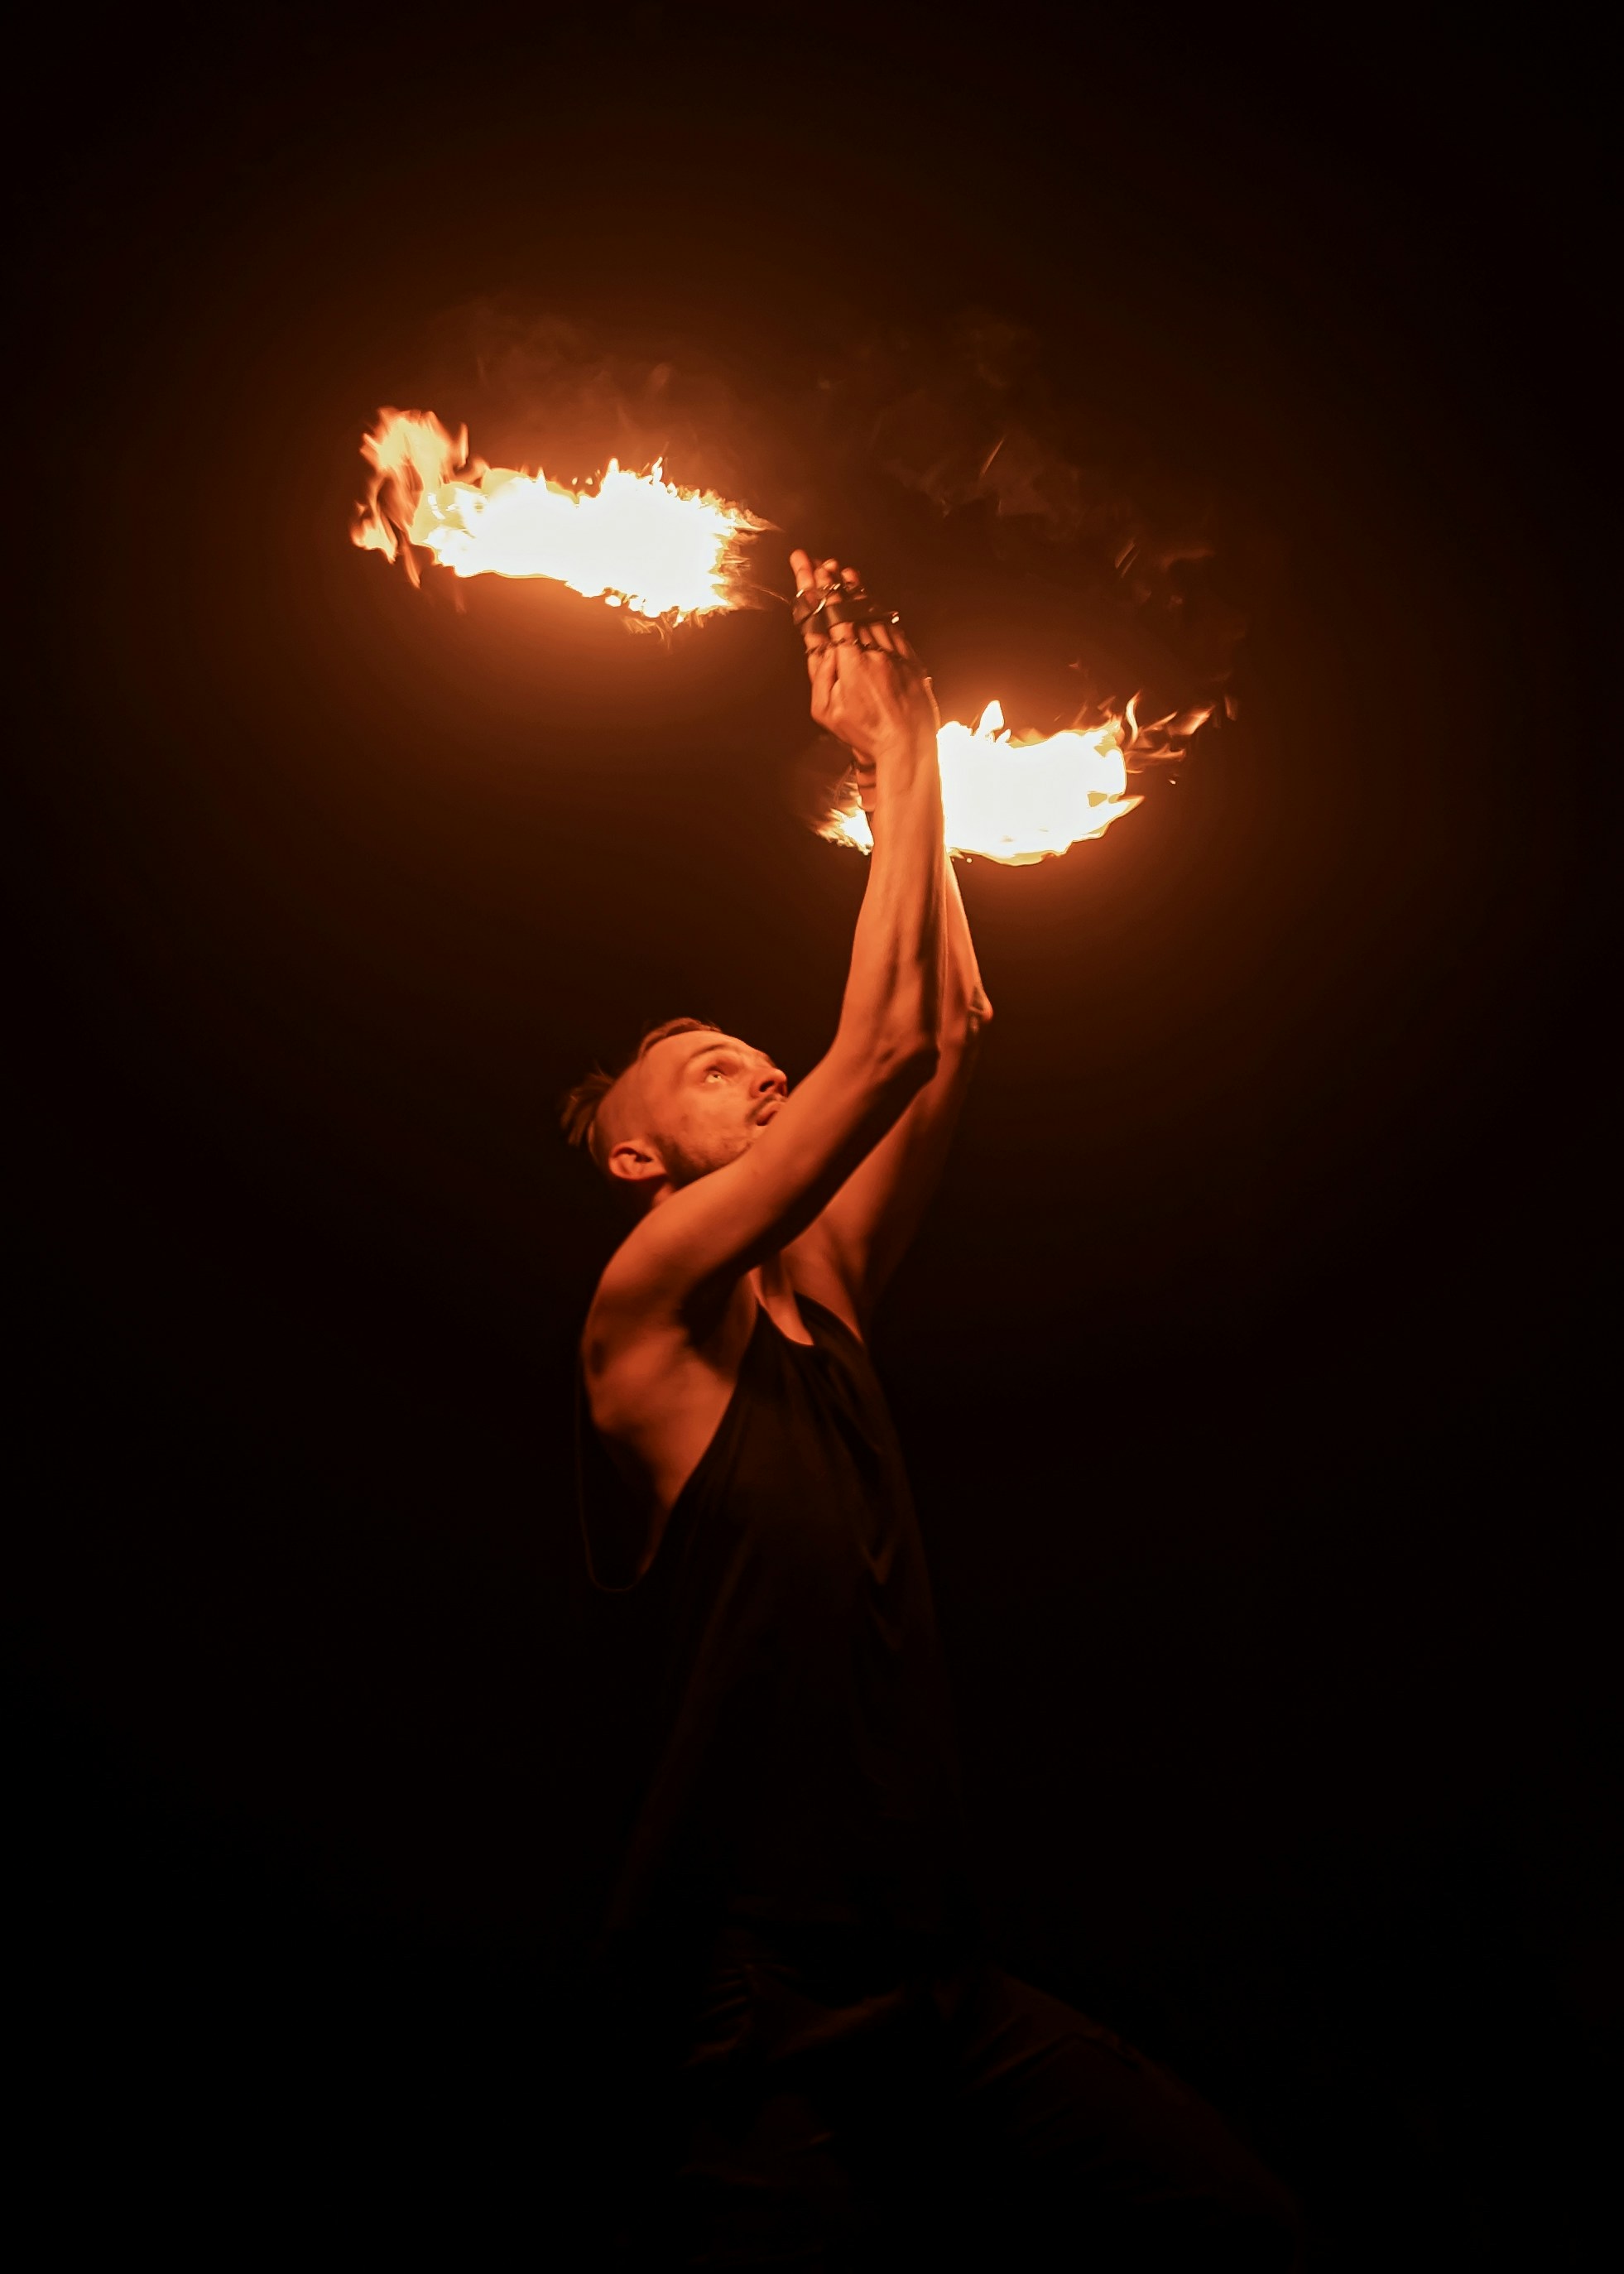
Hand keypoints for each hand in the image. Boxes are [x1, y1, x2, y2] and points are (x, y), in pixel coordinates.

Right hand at [791, 552, 937, 792]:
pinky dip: (878, 610)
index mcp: (850, 661)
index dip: (820, 588)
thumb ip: (821, 672)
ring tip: (845, 572)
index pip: (832, 614)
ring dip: (857, 591)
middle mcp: (873, 651)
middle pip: (850, 607)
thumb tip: (819, 642)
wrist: (908, 745)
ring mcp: (894, 653)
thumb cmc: (864, 733)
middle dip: (834, 581)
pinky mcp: (910, 659)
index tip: (810, 567)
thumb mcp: (827, 710)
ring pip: (872, 613)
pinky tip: (871, 601)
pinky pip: (892, 626)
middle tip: (822, 562)